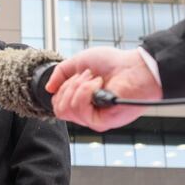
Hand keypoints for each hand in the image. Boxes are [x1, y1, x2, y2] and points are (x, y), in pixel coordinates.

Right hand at [45, 47, 161, 131]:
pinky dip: (86, 92)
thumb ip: (60, 73)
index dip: (62, 87)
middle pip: (59, 109)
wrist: (135, 67)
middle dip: (69, 86)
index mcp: (81, 101)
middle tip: (88, 75)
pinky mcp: (101, 123)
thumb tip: (48, 88)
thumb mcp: (79, 62)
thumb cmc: (114, 64)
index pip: (57, 104)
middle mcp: (86, 112)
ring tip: (96, 79)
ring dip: (79, 87)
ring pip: (67, 109)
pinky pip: (80, 110)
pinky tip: (100, 85)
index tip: (79, 74)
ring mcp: (93, 119)